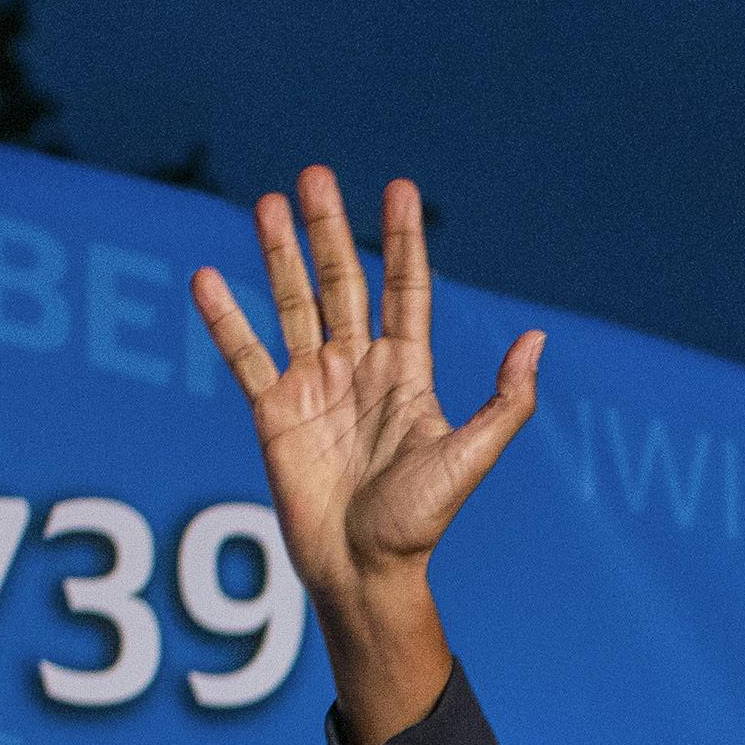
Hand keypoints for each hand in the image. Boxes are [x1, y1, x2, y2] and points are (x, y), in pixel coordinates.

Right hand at [191, 168, 542, 743]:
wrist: (365, 568)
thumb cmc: (421, 521)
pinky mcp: (272, 411)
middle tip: (316, 176)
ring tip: (269, 201)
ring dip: (279, 255)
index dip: (402, 242)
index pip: (405, 291)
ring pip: (293, 305)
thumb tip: (537, 339)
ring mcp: (314, 386)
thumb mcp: (471, 456)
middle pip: (344, 284)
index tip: (399, 190)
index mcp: (409, 375)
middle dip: (330, 231)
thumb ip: (505, 401)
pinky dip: (225, 319)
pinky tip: (208, 277)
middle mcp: (360, 370)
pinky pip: (244, 354)